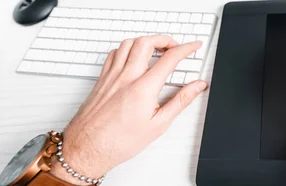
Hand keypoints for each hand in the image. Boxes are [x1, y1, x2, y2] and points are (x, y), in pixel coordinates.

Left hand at [49, 35, 207, 184]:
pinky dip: (127, 48)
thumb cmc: (118, 141)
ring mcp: (112, 76)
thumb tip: (197, 87)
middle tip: (175, 46)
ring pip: (129, 43)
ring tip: (156, 48)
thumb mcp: (158, 125)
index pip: (170, 58)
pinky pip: (114, 53)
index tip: (193, 46)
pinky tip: (132, 56)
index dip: (186, 48)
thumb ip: (180, 101)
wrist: (88, 148)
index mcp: (143, 88)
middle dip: (165, 39)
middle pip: (147, 42)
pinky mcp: (102, 79)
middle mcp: (126, 77)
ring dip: (146, 40)